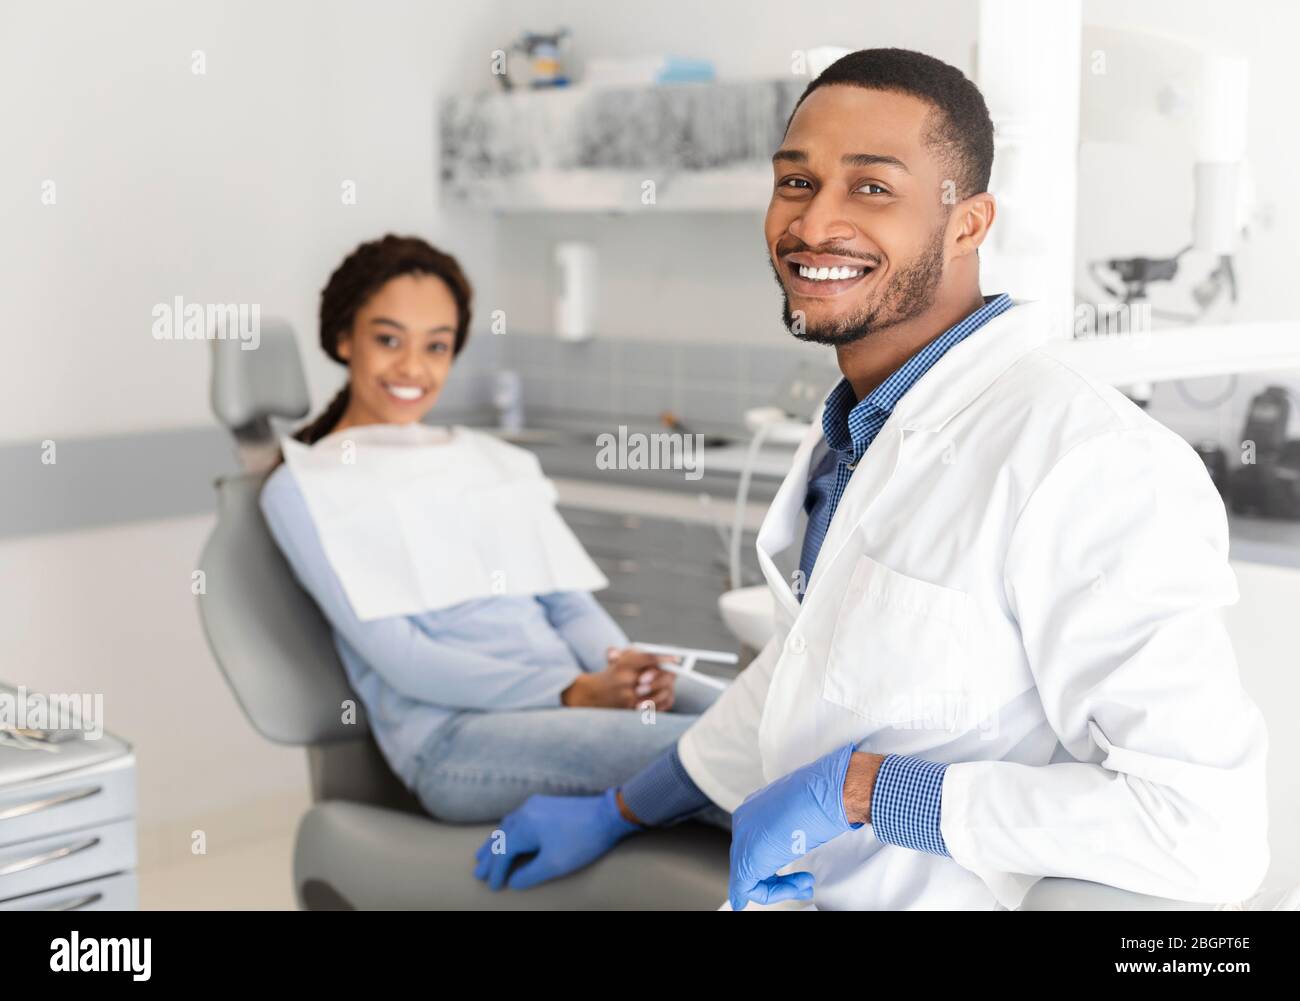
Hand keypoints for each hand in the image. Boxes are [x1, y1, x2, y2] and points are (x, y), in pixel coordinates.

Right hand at [473, 789, 639, 890]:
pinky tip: (508, 834)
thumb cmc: (581, 841)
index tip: (493, 887)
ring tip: (485, 853)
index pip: (502, 852)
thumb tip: (514, 881)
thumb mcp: (554, 864)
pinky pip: (518, 818)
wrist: (608, 814)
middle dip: (489, 856)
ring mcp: (535, 805)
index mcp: (524, 826)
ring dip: (496, 841)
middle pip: (500, 836)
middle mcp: (524, 812)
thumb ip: (530, 874)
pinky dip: (508, 831)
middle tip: (478, 871)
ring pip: (507, 826)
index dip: (496, 871)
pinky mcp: (545, 804)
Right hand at [562, 648, 675, 709]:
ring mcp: (627, 697)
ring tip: (669, 685)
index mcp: (622, 664)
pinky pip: (651, 707)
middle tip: (677, 671)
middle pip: (654, 676)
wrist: (588, 695)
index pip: (647, 658)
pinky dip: (659, 701)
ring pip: (655, 693)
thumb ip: (637, 654)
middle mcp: (624, 680)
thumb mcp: (618, 659)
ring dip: (664, 689)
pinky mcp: (629, 710)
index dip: (664, 658)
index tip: (676, 658)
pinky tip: (662, 696)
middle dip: (667, 675)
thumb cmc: (609, 674)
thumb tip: (662, 654)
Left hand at [728, 743, 860, 911]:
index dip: (772, 865)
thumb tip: (790, 844)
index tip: (791, 875)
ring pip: (747, 876)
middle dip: (776, 879)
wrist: (824, 794)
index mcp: (753, 808)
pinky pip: (746, 887)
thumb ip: (789, 831)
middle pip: (748, 861)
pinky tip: (788, 893)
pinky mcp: (748, 858)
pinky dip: (768, 895)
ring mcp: (743, 839)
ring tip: (805, 884)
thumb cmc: (821, 798)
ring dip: (779, 888)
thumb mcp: (801, 815)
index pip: (754, 845)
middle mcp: (743, 821)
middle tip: (803, 884)